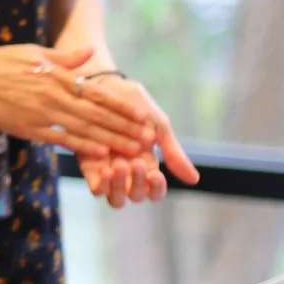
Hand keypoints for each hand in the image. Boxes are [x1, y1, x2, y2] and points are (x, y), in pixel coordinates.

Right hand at [0, 43, 153, 158]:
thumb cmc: (1, 62)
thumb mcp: (35, 52)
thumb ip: (65, 57)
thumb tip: (90, 52)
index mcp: (58, 75)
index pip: (99, 93)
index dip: (123, 106)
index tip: (143, 116)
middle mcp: (55, 94)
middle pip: (98, 113)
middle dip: (125, 127)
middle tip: (148, 139)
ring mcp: (43, 113)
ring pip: (85, 128)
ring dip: (111, 140)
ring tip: (132, 150)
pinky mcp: (29, 128)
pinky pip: (61, 139)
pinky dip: (82, 147)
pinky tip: (100, 154)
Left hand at [76, 73, 199, 207]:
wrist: (105, 86)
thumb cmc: (134, 104)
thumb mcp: (159, 127)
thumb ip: (174, 154)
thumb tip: (194, 180)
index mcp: (147, 164)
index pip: (155, 191)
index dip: (157, 189)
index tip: (156, 175)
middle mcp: (128, 172)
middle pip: (135, 196)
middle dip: (137, 183)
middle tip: (134, 161)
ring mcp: (108, 171)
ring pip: (116, 198)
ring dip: (119, 187)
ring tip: (119, 166)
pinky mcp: (89, 166)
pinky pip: (96, 189)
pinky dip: (102, 185)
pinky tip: (106, 170)